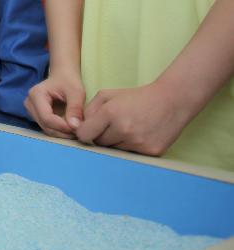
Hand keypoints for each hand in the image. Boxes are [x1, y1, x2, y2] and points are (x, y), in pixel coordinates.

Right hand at [23, 71, 84, 138]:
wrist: (62, 76)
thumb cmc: (69, 81)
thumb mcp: (76, 91)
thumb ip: (75, 108)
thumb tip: (75, 127)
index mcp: (36, 95)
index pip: (47, 118)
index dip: (62, 126)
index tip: (78, 128)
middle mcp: (29, 103)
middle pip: (45, 125)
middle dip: (63, 131)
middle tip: (79, 130)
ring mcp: (31, 110)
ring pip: (46, 128)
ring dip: (61, 132)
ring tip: (76, 129)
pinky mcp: (35, 115)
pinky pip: (47, 127)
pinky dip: (59, 130)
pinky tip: (69, 127)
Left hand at [75, 82, 191, 155]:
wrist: (171, 101)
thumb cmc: (136, 97)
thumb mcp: (107, 95)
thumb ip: (88, 110)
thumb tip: (78, 127)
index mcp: (110, 113)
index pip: (84, 134)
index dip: (84, 132)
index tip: (87, 130)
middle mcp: (123, 130)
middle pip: (99, 143)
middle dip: (100, 136)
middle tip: (112, 126)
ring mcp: (137, 142)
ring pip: (114, 150)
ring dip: (116, 142)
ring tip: (127, 128)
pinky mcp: (150, 152)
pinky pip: (131, 154)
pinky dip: (131, 147)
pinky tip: (138, 134)